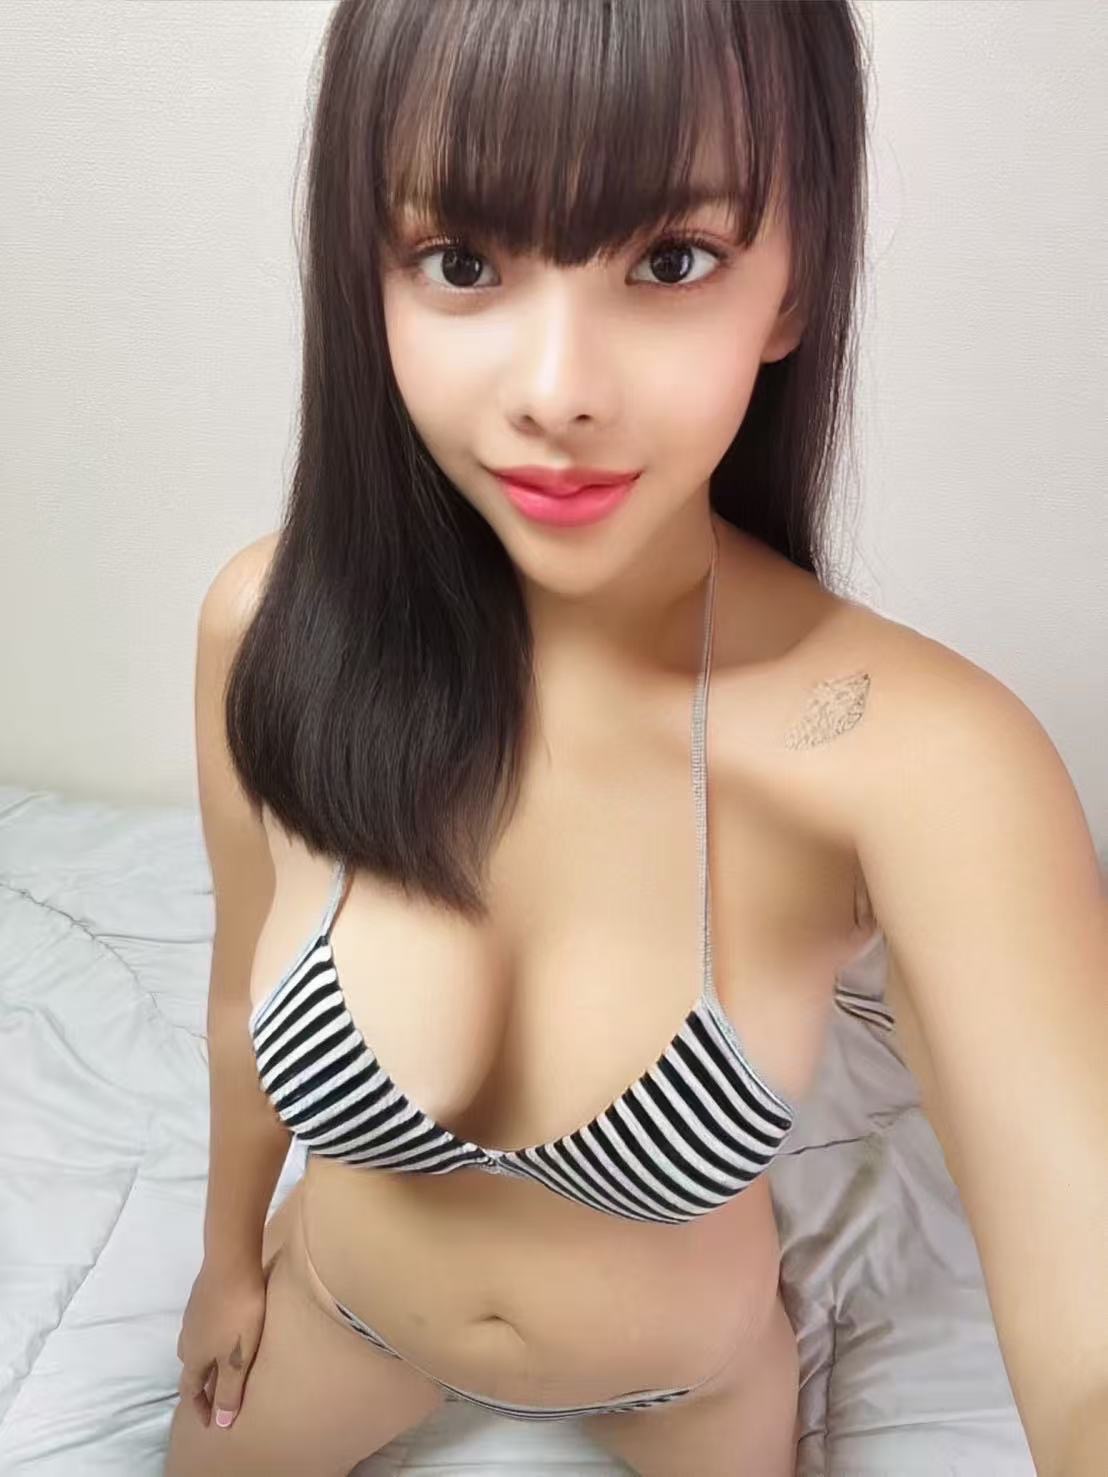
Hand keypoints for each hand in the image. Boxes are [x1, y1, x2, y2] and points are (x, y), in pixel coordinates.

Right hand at [175, 1256, 267, 1428]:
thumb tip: (219, 1425)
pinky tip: (223, 1333)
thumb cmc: (238, 1314)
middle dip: (201, 1385)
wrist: (230, 1263)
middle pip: (191, 1369)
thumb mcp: (237, 1358)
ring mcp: (192, 1316)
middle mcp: (187, 1339)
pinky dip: (210, 1340)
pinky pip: (202, 1328)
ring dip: (205, 1361)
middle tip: (214, 1396)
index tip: (209, 1423)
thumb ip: (229, 1390)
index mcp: (194, 1358)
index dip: (200, 1409)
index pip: (191, 1391)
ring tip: (220, 1366)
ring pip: (195, 1347)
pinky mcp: (201, 1297)